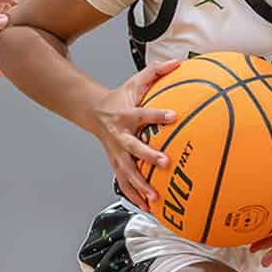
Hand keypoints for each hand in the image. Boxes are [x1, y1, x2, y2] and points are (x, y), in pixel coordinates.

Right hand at [90, 60, 181, 209]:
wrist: (94, 113)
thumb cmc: (121, 98)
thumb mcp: (136, 81)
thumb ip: (156, 71)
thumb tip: (178, 62)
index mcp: (126, 115)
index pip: (144, 114)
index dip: (158, 115)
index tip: (174, 116)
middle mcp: (120, 136)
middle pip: (133, 148)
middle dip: (148, 156)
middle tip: (165, 162)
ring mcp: (116, 153)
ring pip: (127, 172)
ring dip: (140, 186)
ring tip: (155, 199)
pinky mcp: (115, 164)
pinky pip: (124, 183)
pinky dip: (134, 196)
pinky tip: (148, 208)